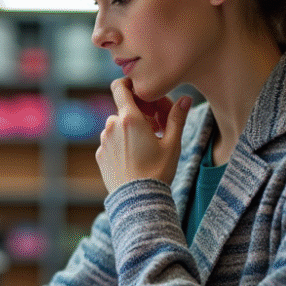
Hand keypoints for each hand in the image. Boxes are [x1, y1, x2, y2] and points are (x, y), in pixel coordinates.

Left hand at [96, 79, 190, 194]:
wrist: (138, 201)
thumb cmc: (157, 172)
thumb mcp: (172, 144)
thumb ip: (177, 118)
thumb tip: (186, 98)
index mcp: (129, 119)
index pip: (120, 87)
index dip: (128, 84)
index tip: (140, 92)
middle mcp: (112, 126)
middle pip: (124, 109)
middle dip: (138, 114)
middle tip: (157, 128)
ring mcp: (103, 141)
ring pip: (117, 127)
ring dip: (129, 130)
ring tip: (146, 146)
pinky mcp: (100, 155)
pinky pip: (111, 142)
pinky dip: (121, 144)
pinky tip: (135, 157)